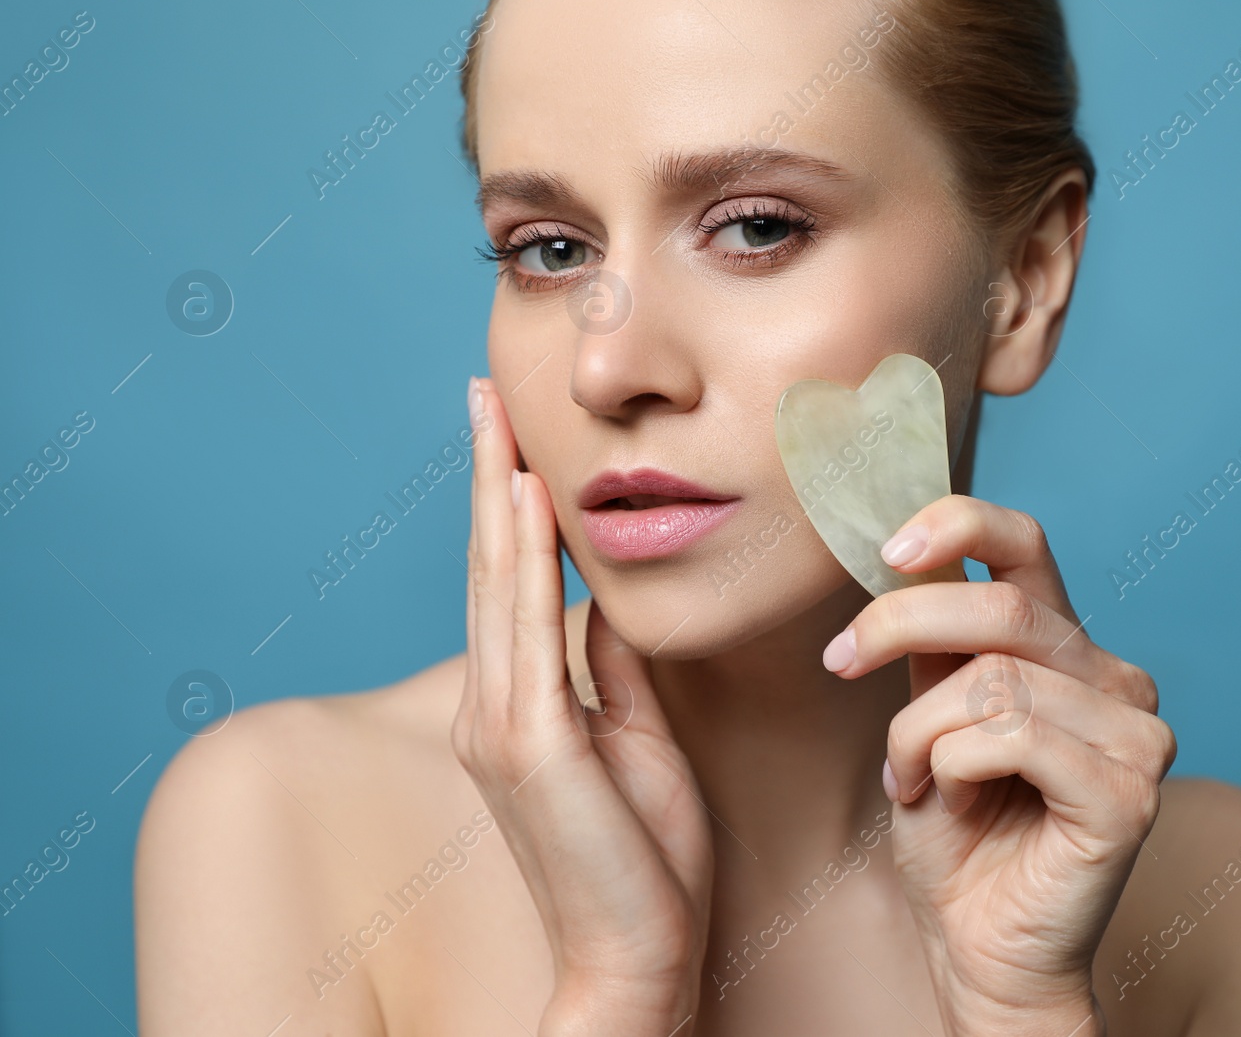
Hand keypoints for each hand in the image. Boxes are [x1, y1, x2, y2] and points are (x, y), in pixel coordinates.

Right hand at [454, 376, 713, 1035]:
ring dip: (500, 494)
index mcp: (519, 706)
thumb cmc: (642, 859)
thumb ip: (612, 668)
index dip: (509, 507)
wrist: (636, 958)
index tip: (513, 439)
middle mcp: (494, 705)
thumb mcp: (636, 740)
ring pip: (500, 583)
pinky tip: (530, 500)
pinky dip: (528, 559)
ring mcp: (503, 724)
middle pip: (492, 567)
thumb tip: (605, 600)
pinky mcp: (532, 745)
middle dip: (491, 475)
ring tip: (497, 419)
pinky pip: (530, 630)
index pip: (511, 585)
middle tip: (485, 396)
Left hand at [822, 495, 1176, 1036]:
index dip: (958, 522)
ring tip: (912, 778)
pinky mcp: (1131, 793)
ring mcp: (1136, 734)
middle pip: (1000, 605)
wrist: (980, 950)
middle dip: (898, 626)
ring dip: (918, 731)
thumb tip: (898, 552)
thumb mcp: (926, 717)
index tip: (886, 550)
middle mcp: (1115, 678)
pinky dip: (953, 767)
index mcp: (1068, 649)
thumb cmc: (957, 839)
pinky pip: (1012, 738)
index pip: (1026, 544)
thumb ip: (931, 644)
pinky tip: (951, 801)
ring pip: (993, 681)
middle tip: (841, 662)